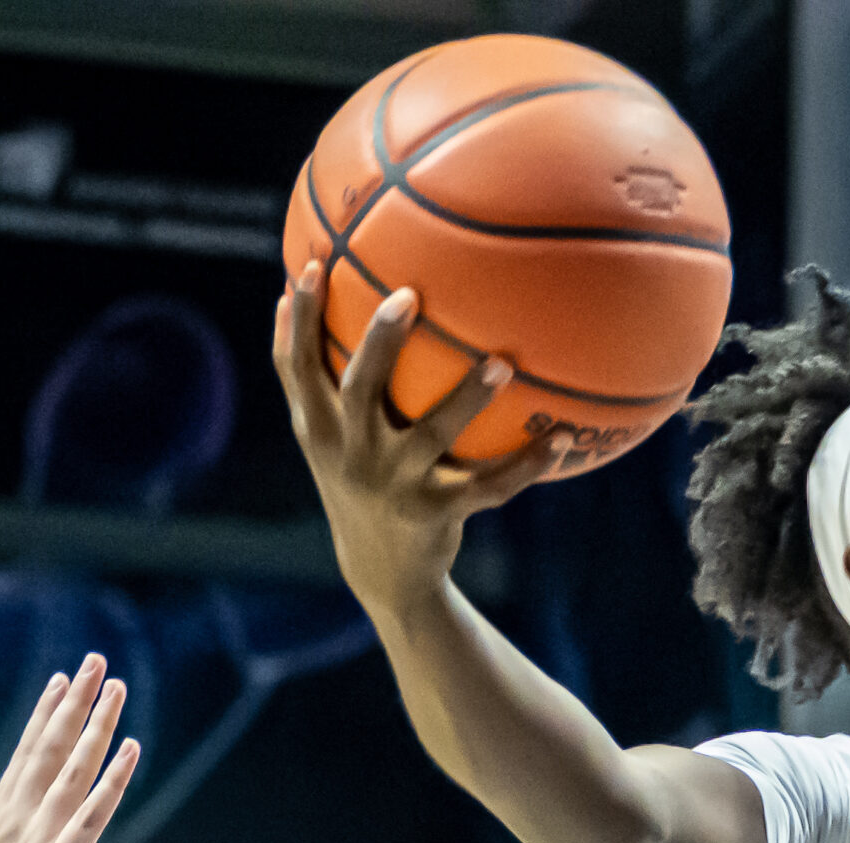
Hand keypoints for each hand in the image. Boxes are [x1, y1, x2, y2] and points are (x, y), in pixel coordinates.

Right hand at [0, 659, 137, 842]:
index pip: (27, 757)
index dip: (46, 718)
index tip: (60, 683)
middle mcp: (17, 817)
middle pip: (51, 748)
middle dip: (75, 703)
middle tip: (95, 661)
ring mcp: (37, 837)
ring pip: (74, 769)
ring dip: (98, 725)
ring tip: (116, 687)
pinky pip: (93, 814)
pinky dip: (114, 780)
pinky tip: (132, 750)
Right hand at [272, 262, 569, 620]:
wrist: (382, 569)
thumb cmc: (354, 479)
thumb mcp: (323, 436)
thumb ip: (308, 377)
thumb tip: (289, 292)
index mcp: (319, 428)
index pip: (297, 365)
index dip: (302, 317)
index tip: (314, 266)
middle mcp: (354, 452)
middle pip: (361, 388)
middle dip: (380, 341)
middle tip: (408, 296)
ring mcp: (396, 483)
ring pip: (434, 433)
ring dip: (468, 397)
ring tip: (502, 364)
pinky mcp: (438, 513)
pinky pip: (490, 486)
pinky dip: (528, 466)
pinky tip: (560, 438)